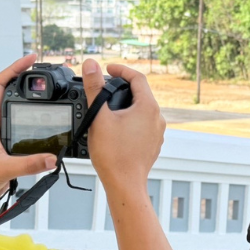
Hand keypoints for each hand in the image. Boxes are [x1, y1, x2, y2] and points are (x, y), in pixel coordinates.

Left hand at [0, 54, 57, 222]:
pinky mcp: (5, 149)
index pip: (1, 84)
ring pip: (15, 111)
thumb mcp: (3, 170)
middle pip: (9, 92)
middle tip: (42, 73)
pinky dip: (32, 125)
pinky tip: (42, 127)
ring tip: (44, 93)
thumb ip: (29, 164)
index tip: (31, 60)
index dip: (16, 68)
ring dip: (28, 101)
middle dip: (25, 79)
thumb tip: (52, 158)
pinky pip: (21, 130)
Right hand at [81, 60, 164, 194]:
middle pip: (141, 93)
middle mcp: (157, 118)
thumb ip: (95, 88)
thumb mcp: (99, 117)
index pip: (137, 78)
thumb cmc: (113, 155)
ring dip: (126, 105)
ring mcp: (157, 132)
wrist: (124, 185)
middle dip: (122, 88)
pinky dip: (130, 120)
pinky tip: (116, 128)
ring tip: (108, 109)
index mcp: (148, 107)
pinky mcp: (153, 144)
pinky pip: (142, 125)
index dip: (121, 70)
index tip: (108, 69)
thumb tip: (91, 64)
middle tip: (105, 87)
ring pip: (142, 110)